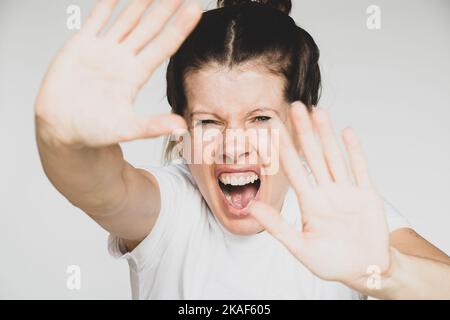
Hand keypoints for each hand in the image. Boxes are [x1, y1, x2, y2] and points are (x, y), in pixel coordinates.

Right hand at [35, 0, 201, 146]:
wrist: (62, 128)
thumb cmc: (93, 130)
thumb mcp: (126, 129)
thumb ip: (153, 126)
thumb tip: (181, 127)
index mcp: (136, 75)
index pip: (163, 46)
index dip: (179, 28)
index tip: (195, 10)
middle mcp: (123, 59)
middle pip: (150, 28)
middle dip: (165, 8)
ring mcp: (103, 50)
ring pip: (127, 19)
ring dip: (141, 2)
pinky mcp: (81, 45)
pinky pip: (96, 19)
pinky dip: (106, 4)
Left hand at [248, 102, 390, 288]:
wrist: (365, 271)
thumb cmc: (331, 262)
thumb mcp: (300, 247)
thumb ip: (277, 226)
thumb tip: (251, 207)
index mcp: (309, 203)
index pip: (293, 169)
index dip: (283, 148)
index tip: (271, 129)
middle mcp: (326, 192)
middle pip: (313, 155)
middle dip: (304, 131)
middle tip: (294, 106)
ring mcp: (347, 191)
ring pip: (334, 156)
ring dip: (326, 134)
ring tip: (317, 111)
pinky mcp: (367, 195)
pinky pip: (360, 169)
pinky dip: (354, 151)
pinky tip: (346, 132)